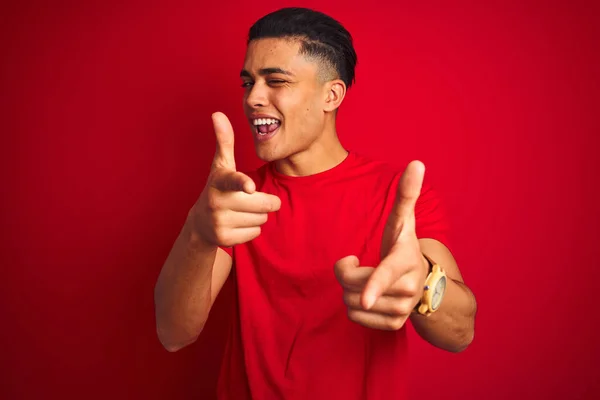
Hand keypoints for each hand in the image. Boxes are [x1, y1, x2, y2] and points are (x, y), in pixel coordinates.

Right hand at [189, 112, 280, 246]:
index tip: (249, 187)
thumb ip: (224, 141)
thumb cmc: (218, 188)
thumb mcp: (221, 166)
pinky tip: (238, 224)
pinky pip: (255, 233)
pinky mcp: (224, 240)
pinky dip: (251, 229)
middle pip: (262, 204)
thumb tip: (217, 114)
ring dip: (257, 216)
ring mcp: (219, 222)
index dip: (243, 183)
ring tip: (241, 211)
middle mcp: (217, 202)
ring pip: (261, 219)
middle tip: (250, 198)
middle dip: (264, 202)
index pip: (234, 180)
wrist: (201, 222)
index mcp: (220, 182)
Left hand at [334, 161, 428, 330]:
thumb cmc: (403, 246)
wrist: (421, 281)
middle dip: (346, 273)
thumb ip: (406, 193)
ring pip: (352, 303)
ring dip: (349, 290)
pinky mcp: (394, 325)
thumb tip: (417, 162)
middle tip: (357, 263)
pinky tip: (369, 296)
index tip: (366, 296)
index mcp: (404, 261)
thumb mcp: (403, 221)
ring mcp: (402, 310)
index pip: (386, 272)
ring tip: (366, 280)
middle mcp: (407, 289)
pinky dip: (355, 307)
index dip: (374, 283)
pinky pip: (355, 318)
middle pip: (352, 285)